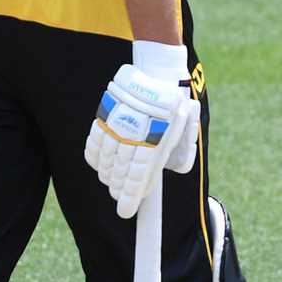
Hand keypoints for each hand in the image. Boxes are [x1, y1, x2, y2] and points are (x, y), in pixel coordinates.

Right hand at [84, 44, 200, 217]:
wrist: (157, 69)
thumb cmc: (174, 102)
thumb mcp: (186, 126)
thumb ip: (183, 151)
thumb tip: (174, 171)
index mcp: (154, 140)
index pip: (137, 177)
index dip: (130, 198)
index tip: (125, 212)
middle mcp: (132, 135)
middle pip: (119, 171)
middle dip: (118, 189)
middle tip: (119, 198)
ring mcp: (116, 125)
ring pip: (105, 159)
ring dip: (107, 175)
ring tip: (111, 183)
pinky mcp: (104, 114)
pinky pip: (94, 141)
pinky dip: (94, 157)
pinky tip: (98, 166)